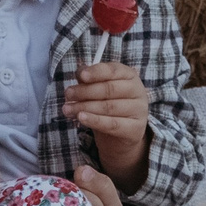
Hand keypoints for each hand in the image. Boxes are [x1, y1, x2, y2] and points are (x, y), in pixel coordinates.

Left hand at [65, 61, 150, 181]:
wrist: (120, 135)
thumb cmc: (108, 104)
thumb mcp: (99, 89)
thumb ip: (89, 79)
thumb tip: (80, 73)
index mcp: (129, 75)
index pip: (113, 70)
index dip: (96, 72)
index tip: (81, 76)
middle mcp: (137, 91)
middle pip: (109, 89)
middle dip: (85, 91)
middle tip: (68, 95)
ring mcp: (139, 110)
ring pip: (108, 107)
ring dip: (84, 107)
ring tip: (67, 109)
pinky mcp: (135, 129)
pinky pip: (112, 124)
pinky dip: (94, 120)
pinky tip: (81, 118)